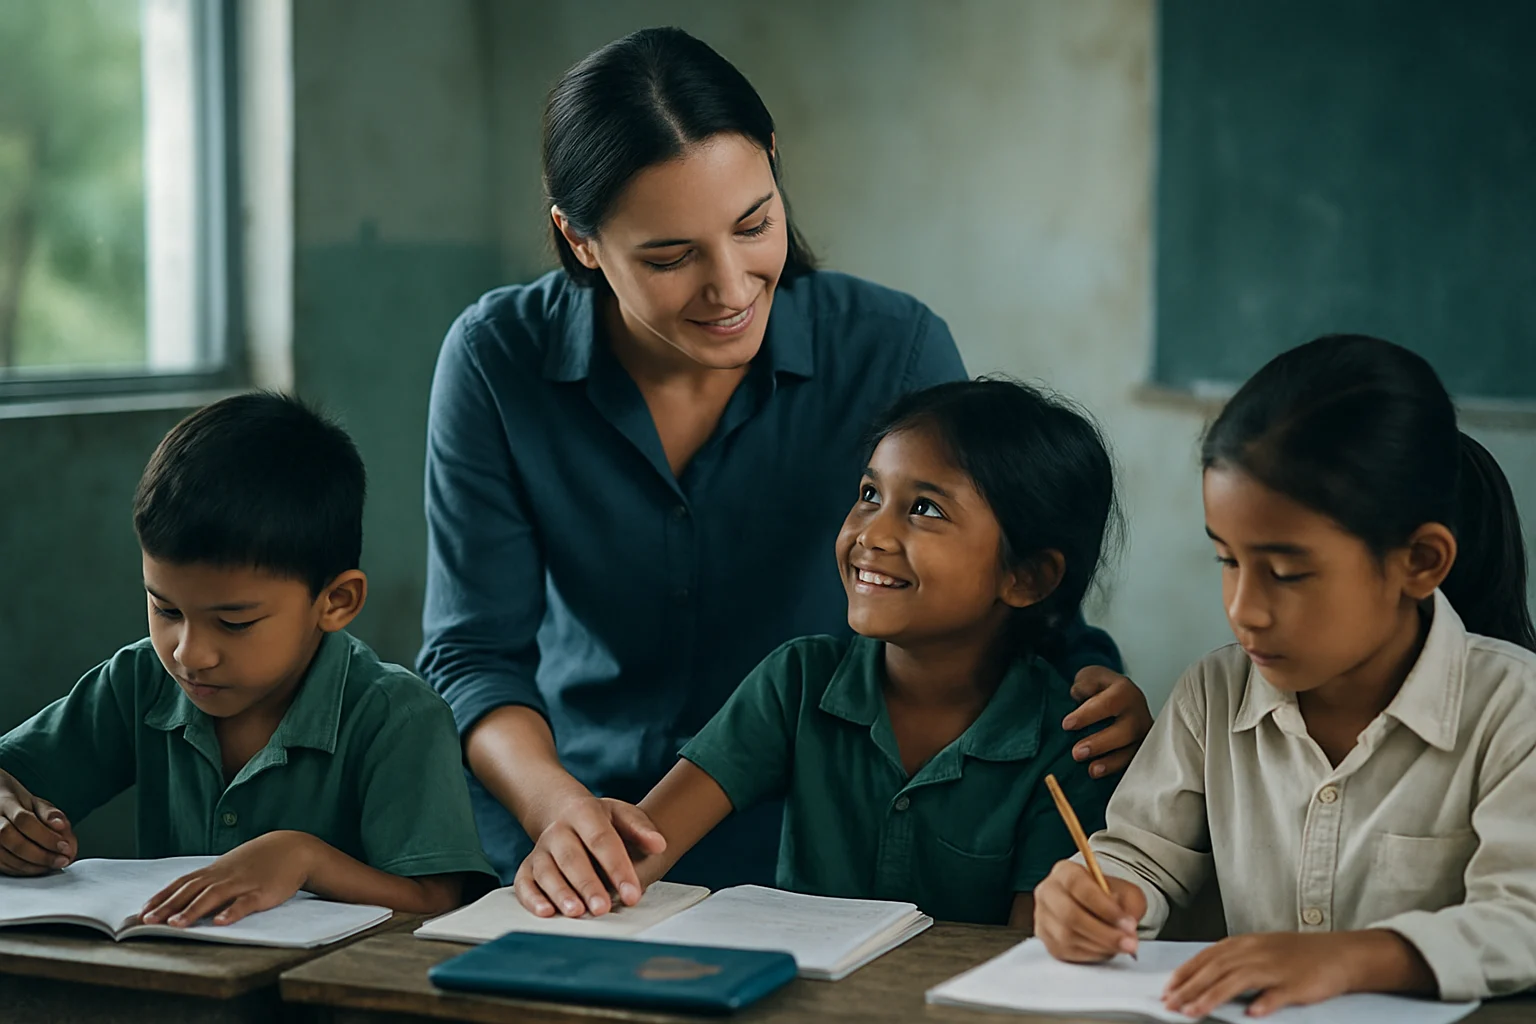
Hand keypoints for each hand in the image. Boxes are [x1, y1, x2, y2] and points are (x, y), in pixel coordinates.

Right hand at [0, 768, 77, 875]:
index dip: (45, 836)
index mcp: (6, 802)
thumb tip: (61, 826)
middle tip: (62, 860)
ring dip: (31, 864)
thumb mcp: (37, 803)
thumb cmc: (19, 806)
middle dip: (40, 854)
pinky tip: (37, 868)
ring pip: (3, 855)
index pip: (24, 820)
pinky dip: (21, 869)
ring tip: (53, 864)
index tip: (65, 846)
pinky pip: (1, 864)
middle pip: (11, 839)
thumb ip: (51, 814)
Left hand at [140, 831, 315, 926]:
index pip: (181, 884)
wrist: (292, 849)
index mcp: (214, 871)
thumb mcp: (230, 867)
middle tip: (148, 921)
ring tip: (176, 924)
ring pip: (213, 896)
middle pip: (191, 891)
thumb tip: (184, 897)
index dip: (161, 897)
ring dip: (193, 910)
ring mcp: (242, 883)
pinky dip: (231, 912)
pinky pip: (244, 902)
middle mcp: (223, 876)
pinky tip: (220, 922)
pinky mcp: (261, 892)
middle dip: (168, 906)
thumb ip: (209, 881)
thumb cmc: (258, 861)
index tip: (141, 912)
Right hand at [513, 795, 666, 918]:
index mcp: (584, 813)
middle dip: (588, 885)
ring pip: (547, 872)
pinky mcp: (527, 867)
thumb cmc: (599, 820)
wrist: (561, 812)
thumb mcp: (620, 814)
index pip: (603, 841)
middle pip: (572, 859)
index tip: (633, 894)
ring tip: (576, 913)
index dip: (618, 868)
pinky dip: (532, 899)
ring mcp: (540, 849)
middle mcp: (559, 831)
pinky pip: (524, 883)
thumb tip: (660, 845)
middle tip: (603, 908)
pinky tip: (546, 913)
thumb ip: (640, 828)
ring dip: (561, 893)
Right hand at [1033, 860, 1146, 961]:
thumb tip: (1126, 928)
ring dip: (1100, 945)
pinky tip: (1107, 950)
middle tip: (1130, 943)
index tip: (1128, 923)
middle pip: (1069, 915)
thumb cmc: (1110, 896)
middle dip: (1104, 933)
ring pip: (1067, 936)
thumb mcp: (1126, 892)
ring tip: (1123, 947)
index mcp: (1064, 871)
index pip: (1077, 885)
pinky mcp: (1048, 941)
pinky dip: (1092, 954)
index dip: (1103, 906)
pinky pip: (1068, 952)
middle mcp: (1048, 892)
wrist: (1097, 907)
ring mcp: (1044, 918)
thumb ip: (1129, 906)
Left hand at [1064, 667, 1153, 777]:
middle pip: (1125, 730)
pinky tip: (1103, 776)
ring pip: (1134, 750)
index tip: (1066, 725)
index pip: (1108, 703)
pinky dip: (1119, 771)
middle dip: (1101, 743)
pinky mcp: (1142, 749)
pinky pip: (1134, 763)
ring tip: (1091, 770)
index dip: (1087, 715)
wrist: (1119, 697)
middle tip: (1076, 753)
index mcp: (1124, 691)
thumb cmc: (1101, 688)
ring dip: (1112, 762)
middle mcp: (1138, 712)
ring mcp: (1143, 733)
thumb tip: (1078, 694)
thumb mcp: (1090, 677)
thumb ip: (1084, 683)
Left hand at [1162, 930, 1430, 1018]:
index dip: (1184, 973)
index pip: (1206, 958)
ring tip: (1194, 1011)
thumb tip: (1205, 977)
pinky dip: (1263, 1003)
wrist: (1339, 953)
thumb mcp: (1260, 950)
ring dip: (1212, 997)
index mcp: (1245, 944)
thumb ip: (1233, 961)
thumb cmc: (1297, 955)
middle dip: (1189, 988)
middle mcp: (1255, 952)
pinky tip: (1250, 1013)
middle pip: (1215, 969)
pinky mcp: (1296, 984)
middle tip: (1170, 1004)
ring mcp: (1276, 968)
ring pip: (1237, 981)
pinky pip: (1277, 994)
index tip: (1167, 989)